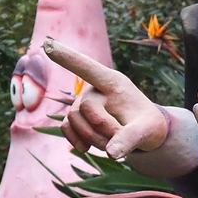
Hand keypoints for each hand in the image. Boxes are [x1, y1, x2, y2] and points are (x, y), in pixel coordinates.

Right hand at [44, 39, 166, 159]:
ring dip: (93, 138)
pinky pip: (66, 128)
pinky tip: (87, 148)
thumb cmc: (148, 126)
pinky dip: (76, 141)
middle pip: (85, 107)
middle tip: (123, 142)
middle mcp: (94, 88)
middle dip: (103, 129)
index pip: (86, 66)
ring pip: (74, 119)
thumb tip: (112, 153)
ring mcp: (82, 102)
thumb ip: (131, 139)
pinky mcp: (76, 118)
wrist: (142, 135)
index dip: (66, 56)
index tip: (48, 44)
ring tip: (112, 145)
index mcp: (113, 82)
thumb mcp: (148, 132)